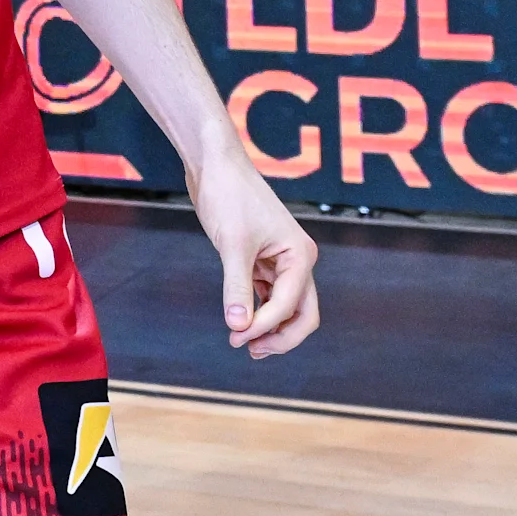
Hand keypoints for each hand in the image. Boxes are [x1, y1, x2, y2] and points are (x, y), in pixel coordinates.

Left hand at [190, 155, 321, 356]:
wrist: (214, 164)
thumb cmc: (229, 195)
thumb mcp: (232, 244)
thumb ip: (236, 286)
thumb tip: (238, 325)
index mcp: (300, 255)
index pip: (290, 305)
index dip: (265, 326)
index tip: (236, 337)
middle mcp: (297, 260)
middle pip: (302, 314)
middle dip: (280, 336)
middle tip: (250, 351)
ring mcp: (280, 261)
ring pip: (284, 307)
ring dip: (268, 328)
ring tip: (242, 343)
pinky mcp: (261, 259)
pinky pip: (266, 295)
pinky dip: (257, 311)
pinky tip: (240, 323)